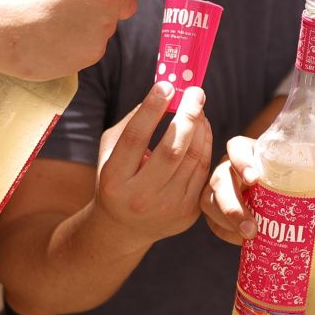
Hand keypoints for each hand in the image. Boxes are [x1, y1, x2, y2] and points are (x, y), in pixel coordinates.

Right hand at [0, 0, 162, 80]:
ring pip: (105, 29)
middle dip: (109, 7)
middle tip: (71, 4)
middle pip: (127, 6)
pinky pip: (89, 49)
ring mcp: (102, 29)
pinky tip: (48, 39)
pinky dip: (74, 47)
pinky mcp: (90, 55)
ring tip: (50, 21)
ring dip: (86, 27)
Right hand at [92, 83, 212, 249]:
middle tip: (195, 92)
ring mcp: (166, 208)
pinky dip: (205, 144)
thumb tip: (162, 93)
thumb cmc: (115, 180)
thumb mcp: (109, 153)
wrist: (122, 229)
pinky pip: (203, 171)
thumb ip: (131, 124)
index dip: (152, 109)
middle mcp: (140, 197)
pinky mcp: (187, 214)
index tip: (166, 85)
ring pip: (192, 159)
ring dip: (200, 127)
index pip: (135, 138)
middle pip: (171, 149)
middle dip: (187, 116)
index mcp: (114, 179)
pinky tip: (203, 127)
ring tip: (198, 106)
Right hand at [203, 135, 314, 244]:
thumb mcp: (306, 185)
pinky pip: (211, 220)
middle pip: (219, 178)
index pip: (236, 147)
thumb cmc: (290, 181)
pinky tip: (242, 241)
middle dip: (231, 202)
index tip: (254, 179)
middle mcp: (229, 167)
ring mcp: (219, 187)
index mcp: (251, 152)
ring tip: (248, 236)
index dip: (241, 161)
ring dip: (227, 220)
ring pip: (210, 200)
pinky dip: (225, 232)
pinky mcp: (213, 207)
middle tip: (251, 225)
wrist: (272, 189)